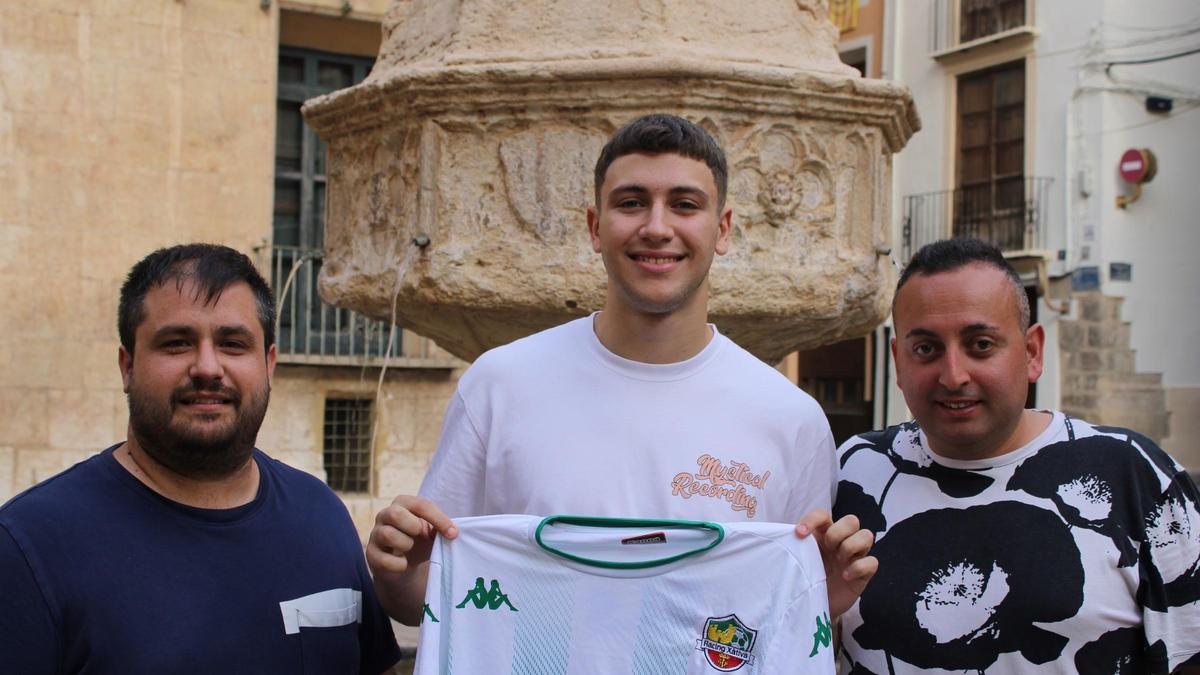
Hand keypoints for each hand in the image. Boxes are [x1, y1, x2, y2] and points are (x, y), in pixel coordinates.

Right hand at [365, 495, 456, 623]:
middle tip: (422, 535)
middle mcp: (385, 515)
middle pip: (395, 513)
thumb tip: (451, 532)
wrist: (404, 565)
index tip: (453, 533)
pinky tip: (404, 564)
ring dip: (406, 544)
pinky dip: (398, 564)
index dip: (439, 519)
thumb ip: (440, 528)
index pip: (420, 504)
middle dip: (414, 526)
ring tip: (410, 548)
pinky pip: (382, 559)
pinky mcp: (371, 554)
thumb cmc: (420, 542)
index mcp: (403, 504)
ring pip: (387, 534)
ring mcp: (375, 534)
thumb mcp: (432, 532)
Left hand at [795, 510, 876, 617]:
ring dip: (850, 545)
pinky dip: (858, 567)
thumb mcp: (795, 561)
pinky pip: (873, 561)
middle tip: (827, 548)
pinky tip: (845, 576)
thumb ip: (791, 547)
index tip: (799, 534)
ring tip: (838, 560)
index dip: (812, 519)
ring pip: (867, 535)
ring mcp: (855, 556)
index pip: (823, 514)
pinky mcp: (864, 573)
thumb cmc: (804, 579)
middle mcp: (841, 541)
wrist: (813, 607)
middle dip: (838, 532)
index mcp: (823, 534)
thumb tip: (778, 536)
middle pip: (852, 520)